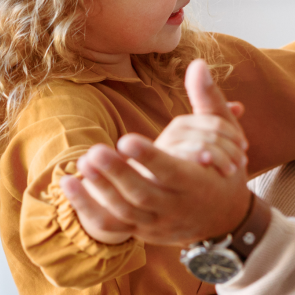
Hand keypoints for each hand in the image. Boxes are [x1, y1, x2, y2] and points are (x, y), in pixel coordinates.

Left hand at [59, 60, 253, 245]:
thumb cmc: (224, 170)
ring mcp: (156, 223)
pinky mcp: (140, 231)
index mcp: (198, 183)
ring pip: (125, 213)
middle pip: (143, 195)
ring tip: (82, 161)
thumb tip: (198, 63)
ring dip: (100, 190)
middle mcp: (176, 207)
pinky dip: (87, 209)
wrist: (224, 219)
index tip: (126, 139)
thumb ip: (208, 100)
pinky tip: (68, 184)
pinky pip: (111, 227)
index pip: (172, 173)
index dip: (149, 158)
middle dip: (118, 175)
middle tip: (94, 151)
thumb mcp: (226, 137)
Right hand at [155, 60, 249, 174]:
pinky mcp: (158, 166)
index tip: (244, 147)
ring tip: (231, 170)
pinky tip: (209, 168)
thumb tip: (239, 106)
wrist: (164, 201)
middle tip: (241, 162)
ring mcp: (164, 149)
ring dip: (220, 156)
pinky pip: (182, 157)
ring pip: (199, 143)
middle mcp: (173, 132)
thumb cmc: (190, 171)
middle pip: (209, 132)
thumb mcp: (208, 147)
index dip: (233, 133)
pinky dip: (199, 160)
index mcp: (185, 124)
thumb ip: (221, 126)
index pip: (214, 120)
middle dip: (230, 147)